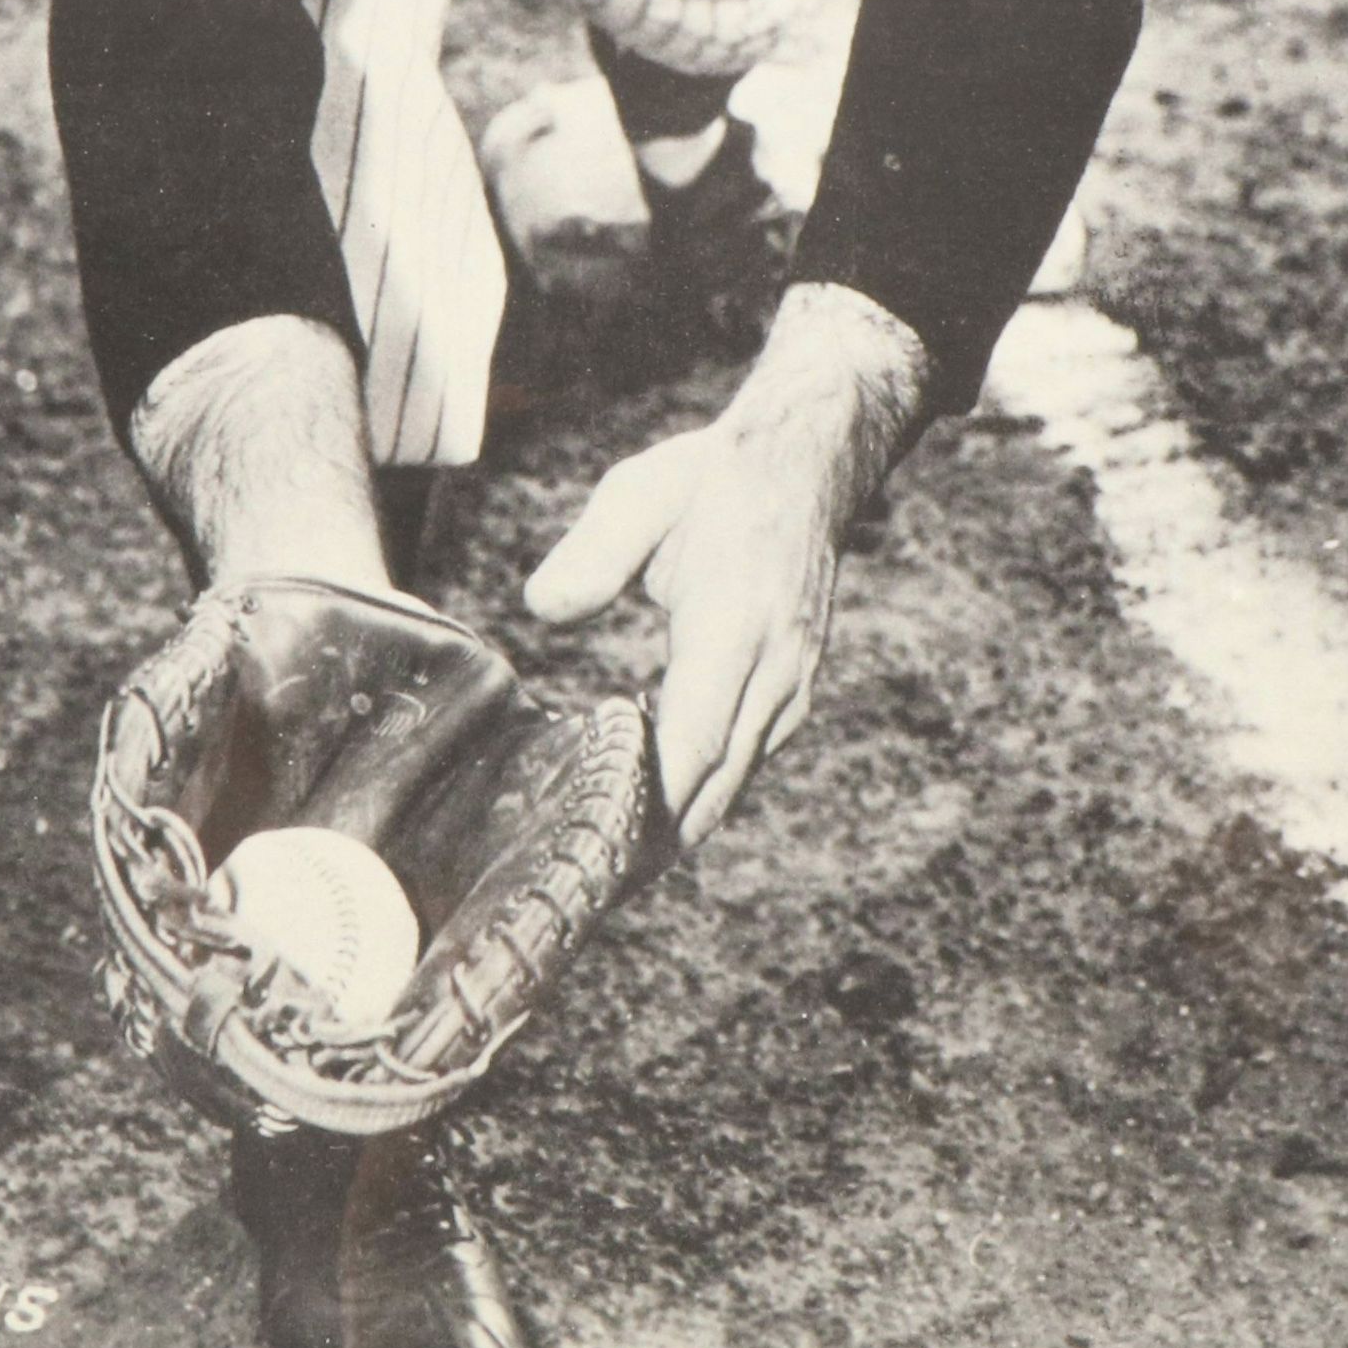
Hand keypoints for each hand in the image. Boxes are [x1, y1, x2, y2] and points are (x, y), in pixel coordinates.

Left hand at [522, 286, 925, 845]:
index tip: (596, 847)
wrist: (806, 463)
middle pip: (714, 788)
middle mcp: (772, 671)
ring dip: (677, 824)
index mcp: (733, 627)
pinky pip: (746, 759)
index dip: (645, 807)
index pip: (691, 746)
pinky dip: (703, 790)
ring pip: (733, 782)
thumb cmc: (711, 480)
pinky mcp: (793, 690)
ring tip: (611, 867)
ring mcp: (791, 686)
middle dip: (653, 842)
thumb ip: (591, 555)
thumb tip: (540, 608)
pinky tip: (654, 806)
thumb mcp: (639, 494)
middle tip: (587, 884)